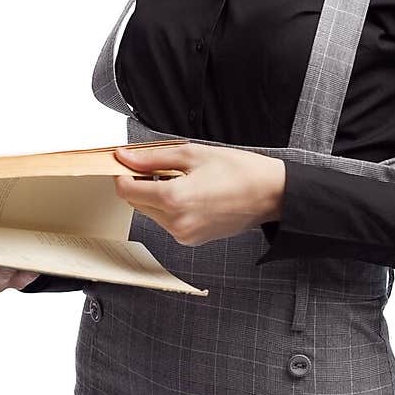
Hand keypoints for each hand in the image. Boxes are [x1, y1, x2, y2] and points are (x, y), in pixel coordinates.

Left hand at [111, 142, 284, 245]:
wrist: (270, 194)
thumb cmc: (240, 172)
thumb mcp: (193, 154)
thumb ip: (153, 157)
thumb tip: (126, 158)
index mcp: (174, 199)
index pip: (127, 190)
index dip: (124, 174)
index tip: (129, 163)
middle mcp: (176, 222)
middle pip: (137, 202)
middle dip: (142, 184)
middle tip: (162, 167)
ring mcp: (184, 235)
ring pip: (152, 213)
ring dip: (157, 196)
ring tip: (184, 181)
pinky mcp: (192, 240)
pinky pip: (168, 222)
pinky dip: (171, 208)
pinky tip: (193, 194)